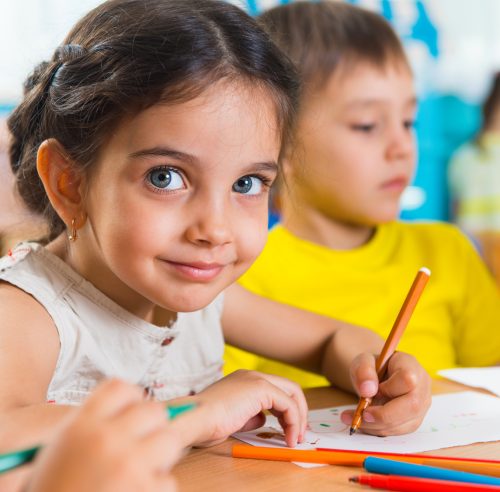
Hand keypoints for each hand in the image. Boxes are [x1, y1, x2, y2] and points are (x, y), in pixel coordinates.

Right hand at [26, 379, 184, 491]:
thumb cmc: (55, 488)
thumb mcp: (61, 449)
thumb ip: (94, 424)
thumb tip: (140, 409)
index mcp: (81, 424)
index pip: (121, 388)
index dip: (132, 398)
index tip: (134, 410)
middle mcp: (105, 438)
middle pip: (154, 410)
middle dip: (153, 426)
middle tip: (144, 442)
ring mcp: (127, 464)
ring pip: (170, 439)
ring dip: (162, 455)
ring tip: (144, 468)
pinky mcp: (144, 490)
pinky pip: (168, 480)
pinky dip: (156, 489)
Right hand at [180, 370, 307, 447]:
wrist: (197, 418)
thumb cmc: (207, 422)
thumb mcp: (235, 418)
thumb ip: (251, 415)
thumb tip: (263, 420)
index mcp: (244, 380)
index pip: (276, 390)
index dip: (287, 411)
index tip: (290, 430)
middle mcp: (252, 375)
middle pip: (289, 388)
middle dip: (299, 412)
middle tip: (299, 433)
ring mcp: (256, 379)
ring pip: (292, 394)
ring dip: (299, 418)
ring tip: (296, 437)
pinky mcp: (260, 388)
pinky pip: (288, 404)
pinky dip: (294, 421)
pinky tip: (289, 436)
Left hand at [340, 351, 431, 435]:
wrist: (374, 378)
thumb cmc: (371, 368)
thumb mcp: (362, 362)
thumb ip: (363, 371)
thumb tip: (367, 391)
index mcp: (410, 365)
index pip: (407, 379)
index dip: (389, 388)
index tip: (373, 390)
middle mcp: (422, 385)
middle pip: (412, 406)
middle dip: (384, 415)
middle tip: (362, 415)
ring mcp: (421, 404)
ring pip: (406, 423)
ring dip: (378, 426)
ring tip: (357, 420)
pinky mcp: (414, 419)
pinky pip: (400, 431)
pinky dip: (380, 430)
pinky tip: (365, 424)